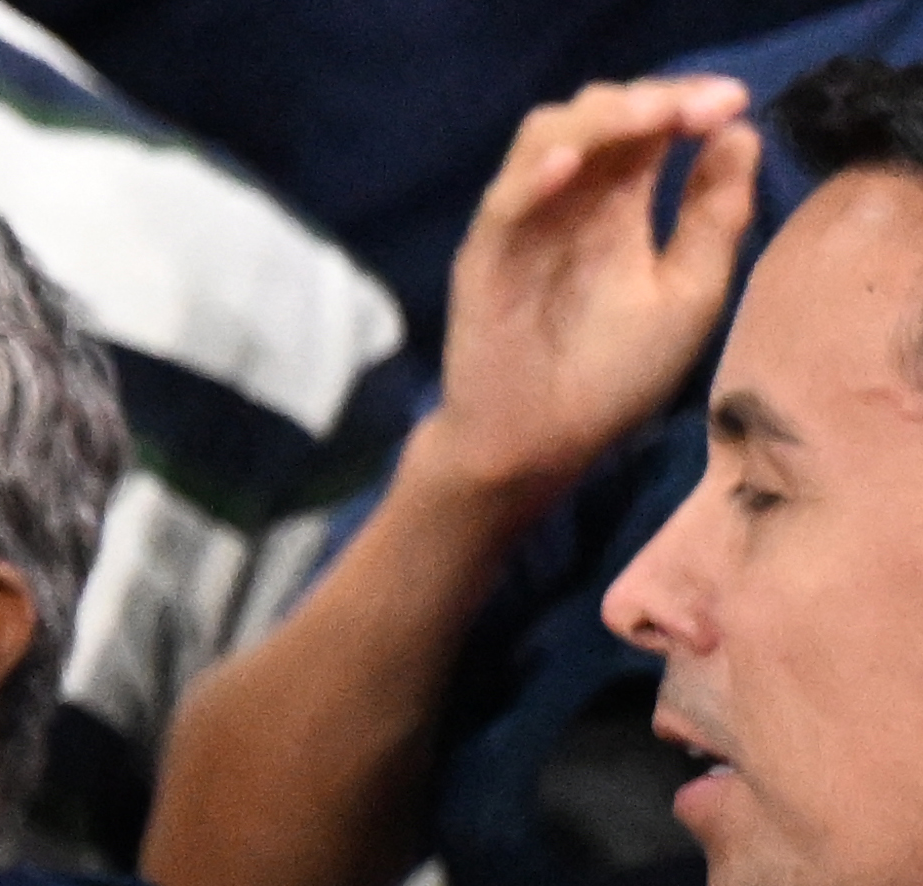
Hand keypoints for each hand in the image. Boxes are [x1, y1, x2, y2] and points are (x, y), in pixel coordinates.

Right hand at [421, 77, 758, 508]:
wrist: (540, 446)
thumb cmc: (612, 377)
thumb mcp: (688, 292)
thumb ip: (712, 216)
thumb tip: (739, 133)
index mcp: (619, 208)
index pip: (648, 129)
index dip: (687, 102)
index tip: (730, 103)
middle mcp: (571, 203)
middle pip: (600, 115)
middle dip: (649, 99)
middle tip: (694, 110)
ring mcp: (526, 224)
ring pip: (548, 137)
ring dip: (598, 119)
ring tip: (645, 120)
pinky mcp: (486, 257)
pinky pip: (506, 202)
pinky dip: (535, 177)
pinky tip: (573, 166)